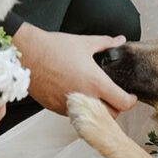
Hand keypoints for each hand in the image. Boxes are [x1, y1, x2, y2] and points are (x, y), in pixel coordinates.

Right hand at [11, 24, 136, 116]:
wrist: (26, 54)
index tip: (130, 96)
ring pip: (92, 117)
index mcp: (95, 83)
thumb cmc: (53, 47)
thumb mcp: (84, 42)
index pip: (123, 103)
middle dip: (116, 108)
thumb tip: (120, 40)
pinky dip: (80, 109)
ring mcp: (69, 106)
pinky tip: (77, 95)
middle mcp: (84, 98)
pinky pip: (74, 114)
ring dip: (97, 110)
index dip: (131, 101)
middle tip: (115, 96)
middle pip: (111, 116)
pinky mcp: (56, 108)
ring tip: (96, 96)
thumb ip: (105, 43)